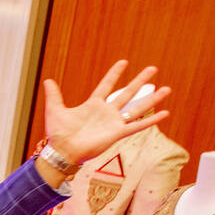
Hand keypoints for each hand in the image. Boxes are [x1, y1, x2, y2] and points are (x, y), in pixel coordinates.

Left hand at [43, 60, 170, 165]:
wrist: (62, 152)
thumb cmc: (58, 134)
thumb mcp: (55, 110)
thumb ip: (54, 95)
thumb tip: (47, 80)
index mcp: (93, 105)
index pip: (106, 85)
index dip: (114, 74)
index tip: (123, 62)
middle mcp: (106, 112)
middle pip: (127, 93)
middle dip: (140, 81)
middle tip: (152, 69)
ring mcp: (113, 123)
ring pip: (137, 108)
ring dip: (152, 98)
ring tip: (167, 89)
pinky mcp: (117, 133)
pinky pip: (137, 126)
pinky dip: (151, 120)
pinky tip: (165, 113)